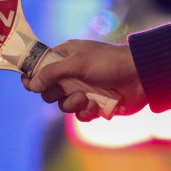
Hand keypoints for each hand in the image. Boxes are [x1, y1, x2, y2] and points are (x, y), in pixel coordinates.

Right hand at [22, 39, 147, 121]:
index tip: (30, 85)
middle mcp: (72, 73)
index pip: (40, 66)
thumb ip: (52, 72)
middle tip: (64, 91)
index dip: (33, 76)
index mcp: (65, 56)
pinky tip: (96, 107)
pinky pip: (80, 115)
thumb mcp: (78, 63)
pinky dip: (86, 113)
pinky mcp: (95, 105)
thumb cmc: (109, 62)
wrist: (140, 76)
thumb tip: (32, 84)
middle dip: (55, 93)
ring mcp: (83, 89)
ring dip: (72, 104)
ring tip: (86, 99)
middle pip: (48, 89)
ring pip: (63, 104)